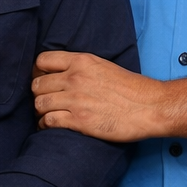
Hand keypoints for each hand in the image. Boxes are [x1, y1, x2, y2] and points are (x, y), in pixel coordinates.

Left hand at [32, 51, 164, 141]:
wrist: (150, 107)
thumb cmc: (132, 88)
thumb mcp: (104, 66)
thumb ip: (82, 67)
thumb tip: (63, 73)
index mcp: (81, 61)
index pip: (42, 60)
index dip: (39, 71)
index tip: (44, 80)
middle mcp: (75, 78)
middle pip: (37, 84)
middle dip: (39, 93)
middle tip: (46, 100)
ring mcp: (75, 100)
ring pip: (39, 104)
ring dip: (40, 111)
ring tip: (47, 114)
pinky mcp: (79, 121)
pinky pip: (48, 121)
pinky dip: (45, 125)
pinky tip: (49, 126)